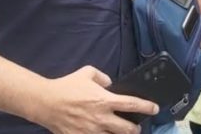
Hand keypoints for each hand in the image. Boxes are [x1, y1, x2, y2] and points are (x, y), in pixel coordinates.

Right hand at [32, 65, 157, 133]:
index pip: (132, 104)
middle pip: (127, 129)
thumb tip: (110, 83)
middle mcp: (101, 118)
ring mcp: (91, 131)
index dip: (147, 107)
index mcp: (104, 100)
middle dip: (136, 129)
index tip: (155, 108)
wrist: (45, 102)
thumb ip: (103, 77)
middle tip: (136, 127)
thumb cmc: (66, 87)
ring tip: (122, 133)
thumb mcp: (87, 73)